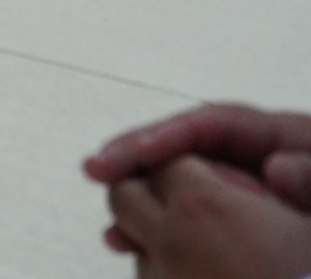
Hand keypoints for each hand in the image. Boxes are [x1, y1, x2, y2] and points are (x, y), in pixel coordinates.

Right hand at [101, 154, 310, 276]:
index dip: (168, 133)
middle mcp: (252, 155)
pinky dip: (162, 230)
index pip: (210, 123)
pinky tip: (136, 248)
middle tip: (94, 171)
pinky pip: (191, 216)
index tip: (136, 151)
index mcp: (277, 134)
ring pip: (178, 185)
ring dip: (139, 202)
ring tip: (112, 231)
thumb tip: (276, 168)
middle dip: (133, 158)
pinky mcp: (240, 215)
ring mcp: (243, 186)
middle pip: (181, 147)